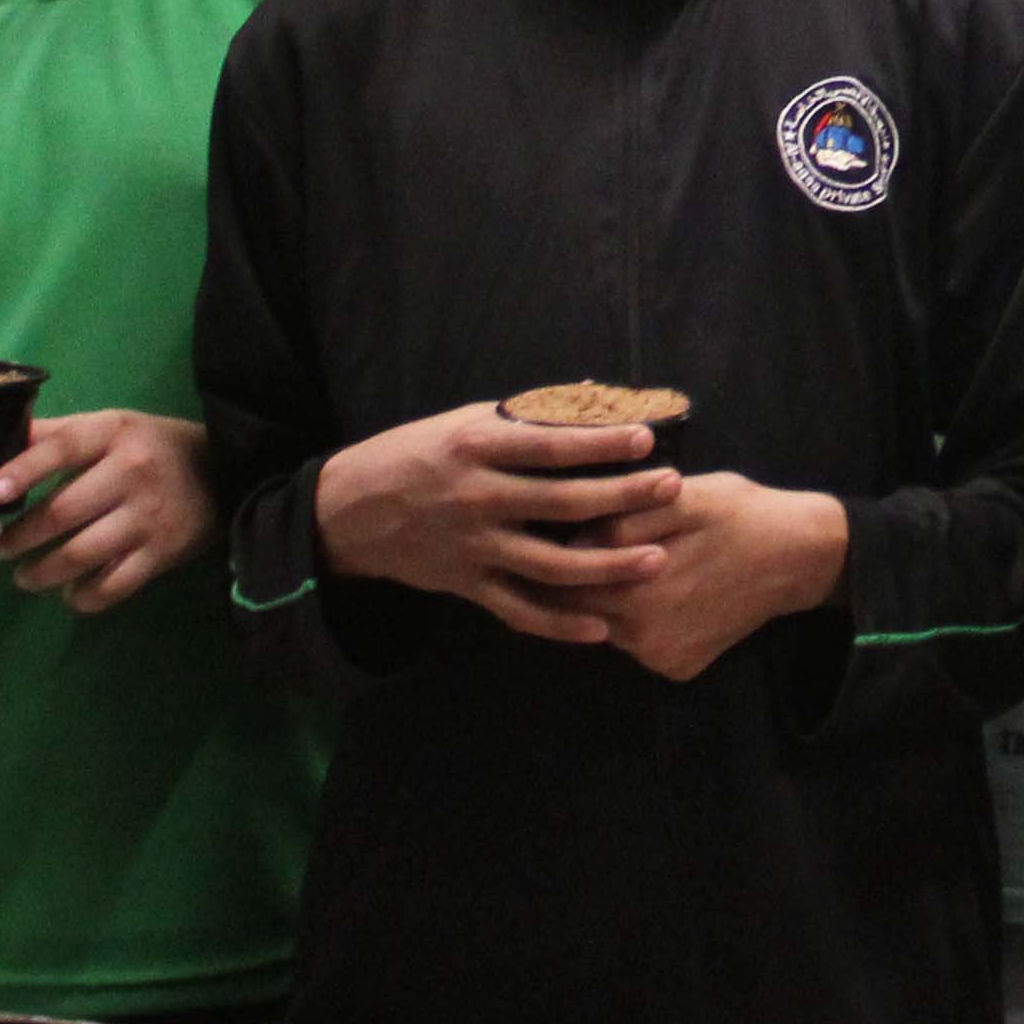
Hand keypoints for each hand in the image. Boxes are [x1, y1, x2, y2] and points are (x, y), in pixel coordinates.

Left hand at [0, 406, 213, 611]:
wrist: (224, 472)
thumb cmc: (151, 447)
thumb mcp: (110, 426)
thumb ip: (57, 435)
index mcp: (114, 434)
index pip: (63, 448)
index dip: (24, 470)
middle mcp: (131, 473)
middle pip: (63, 511)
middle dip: (21, 537)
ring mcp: (148, 516)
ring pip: (82, 554)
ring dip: (42, 572)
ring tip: (24, 577)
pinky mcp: (162, 553)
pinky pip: (113, 585)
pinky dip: (84, 596)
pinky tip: (70, 594)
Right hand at [315, 401, 679, 645]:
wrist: (352, 510)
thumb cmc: (419, 454)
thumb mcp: (464, 422)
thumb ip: (528, 415)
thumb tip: (597, 395)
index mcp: (476, 448)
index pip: (548, 445)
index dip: (599, 443)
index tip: (646, 438)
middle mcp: (476, 498)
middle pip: (561, 502)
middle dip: (622, 497)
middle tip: (671, 489)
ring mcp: (473, 548)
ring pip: (550, 564)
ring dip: (607, 565)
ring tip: (656, 560)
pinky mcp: (466, 586)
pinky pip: (519, 611)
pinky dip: (560, 624)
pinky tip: (601, 628)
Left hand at [588, 470, 853, 683]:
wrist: (799, 557)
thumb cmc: (739, 515)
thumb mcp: (682, 498)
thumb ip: (623, 520)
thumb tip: (573, 538)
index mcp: (637, 597)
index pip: (563, 586)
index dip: (559, 559)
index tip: (563, 536)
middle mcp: (644, 640)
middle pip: (580, 612)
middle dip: (580, 582)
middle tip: (599, 549)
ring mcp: (662, 659)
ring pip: (607, 628)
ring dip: (609, 602)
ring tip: (636, 567)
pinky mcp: (679, 669)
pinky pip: (639, 644)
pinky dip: (639, 622)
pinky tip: (664, 593)